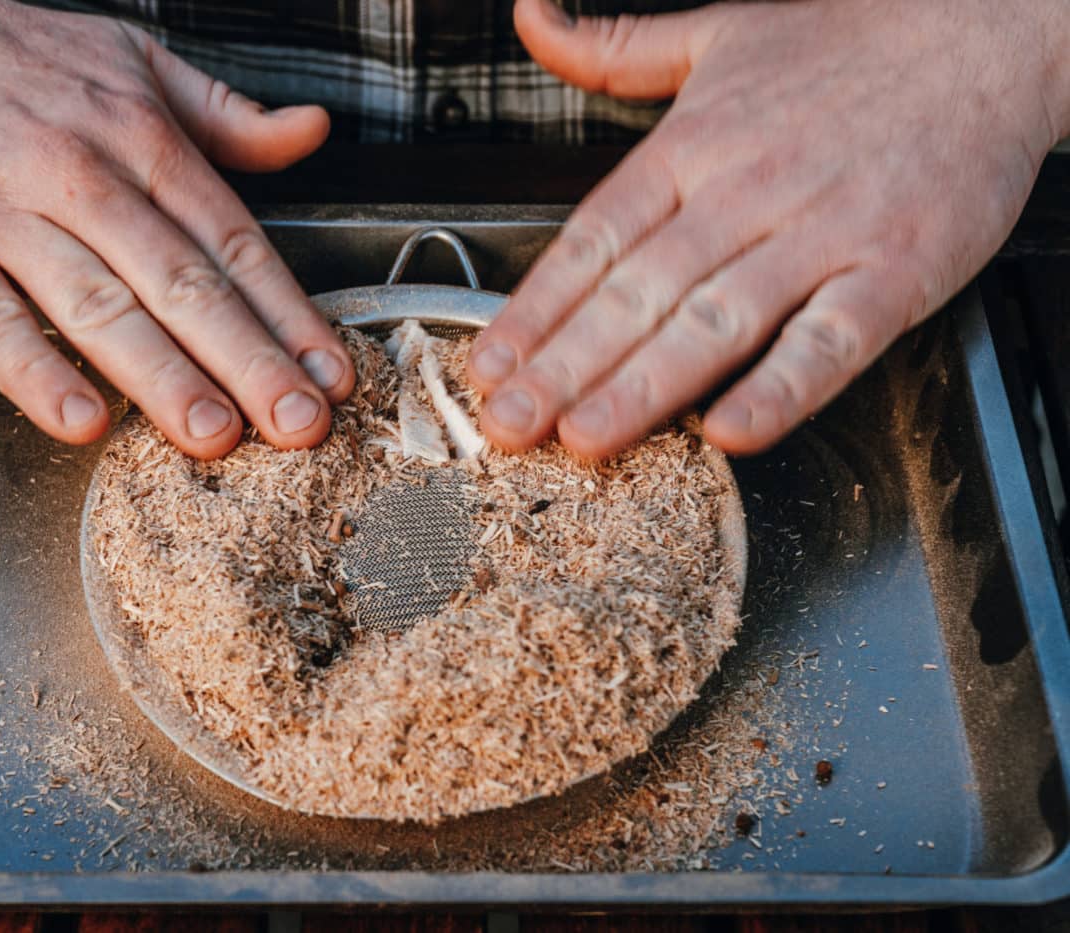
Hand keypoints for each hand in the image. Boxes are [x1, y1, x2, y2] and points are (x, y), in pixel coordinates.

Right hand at [0, 0, 353, 454]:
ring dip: (161, 376)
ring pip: (94, 304)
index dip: (287, 313)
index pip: (229, 238)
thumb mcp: (132, 60)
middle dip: (247, 360)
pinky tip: (81, 421)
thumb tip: (310, 130)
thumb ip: (225, 113)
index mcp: (138, 134)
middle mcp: (78, 172)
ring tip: (215, 435)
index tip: (330, 374)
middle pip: (178, 281)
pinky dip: (32, 371)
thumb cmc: (10, 55)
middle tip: (298, 425)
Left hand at [470, 0, 1069, 455]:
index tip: (491, 365)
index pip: (593, 241)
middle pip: (638, 293)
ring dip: (644, 386)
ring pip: (716, 322)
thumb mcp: (717, 33)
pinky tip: (730, 432)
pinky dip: (782, 387)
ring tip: (584, 438)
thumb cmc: (851, 41)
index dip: (535, 310)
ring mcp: (822, 230)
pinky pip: (831, 340)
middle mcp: (745, 190)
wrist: (991, 26)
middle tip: (511, 424)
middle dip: (565, 366)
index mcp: (693, 143)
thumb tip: (531, 19)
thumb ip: (613, 48)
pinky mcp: (896, 268)